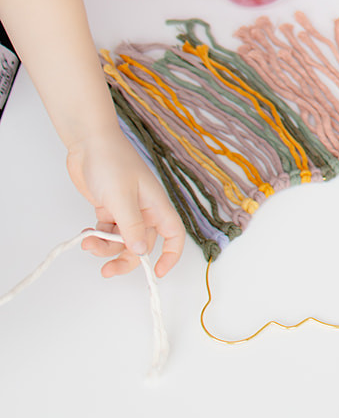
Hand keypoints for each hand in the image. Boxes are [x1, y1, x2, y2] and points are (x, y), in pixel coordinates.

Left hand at [67, 131, 184, 277]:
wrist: (89, 143)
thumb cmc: (112, 162)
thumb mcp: (122, 198)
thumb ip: (132, 227)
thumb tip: (142, 251)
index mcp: (156, 205)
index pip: (173, 235)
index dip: (170, 256)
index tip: (158, 274)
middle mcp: (145, 210)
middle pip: (142, 244)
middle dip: (125, 259)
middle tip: (107, 270)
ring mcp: (127, 209)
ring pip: (122, 240)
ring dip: (105, 247)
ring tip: (88, 243)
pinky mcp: (109, 207)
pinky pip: (107, 231)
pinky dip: (98, 237)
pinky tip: (86, 234)